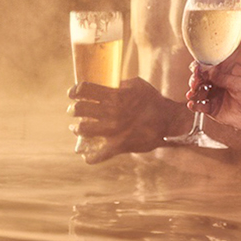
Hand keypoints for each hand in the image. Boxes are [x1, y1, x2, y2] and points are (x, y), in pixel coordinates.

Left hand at [67, 77, 187, 164]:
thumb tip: (104, 84)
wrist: (169, 121)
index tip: (72, 93)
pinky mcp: (118, 147)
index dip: (74, 91)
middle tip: (73, 111)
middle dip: (73, 109)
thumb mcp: (137, 84)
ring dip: (76, 129)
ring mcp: (113, 131)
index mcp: (115, 95)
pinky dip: (88, 156)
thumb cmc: (152, 100)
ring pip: (82, 130)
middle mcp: (112, 112)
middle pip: (79, 109)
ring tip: (76, 128)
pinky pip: (96, 156)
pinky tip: (86, 153)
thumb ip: (119, 84)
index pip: (84, 90)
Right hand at [185, 58, 240, 134]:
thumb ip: (223, 77)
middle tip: (195, 82)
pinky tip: (192, 104)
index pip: (211, 65)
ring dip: (193, 91)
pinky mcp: (213, 109)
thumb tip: (206, 70)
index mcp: (227, 71)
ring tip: (192, 94)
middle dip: (195, 79)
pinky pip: (200, 105)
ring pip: (198, 91)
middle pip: (202, 77)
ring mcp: (215, 95)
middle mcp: (219, 82)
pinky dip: (194, 105)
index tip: (196, 68)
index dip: (202, 66)